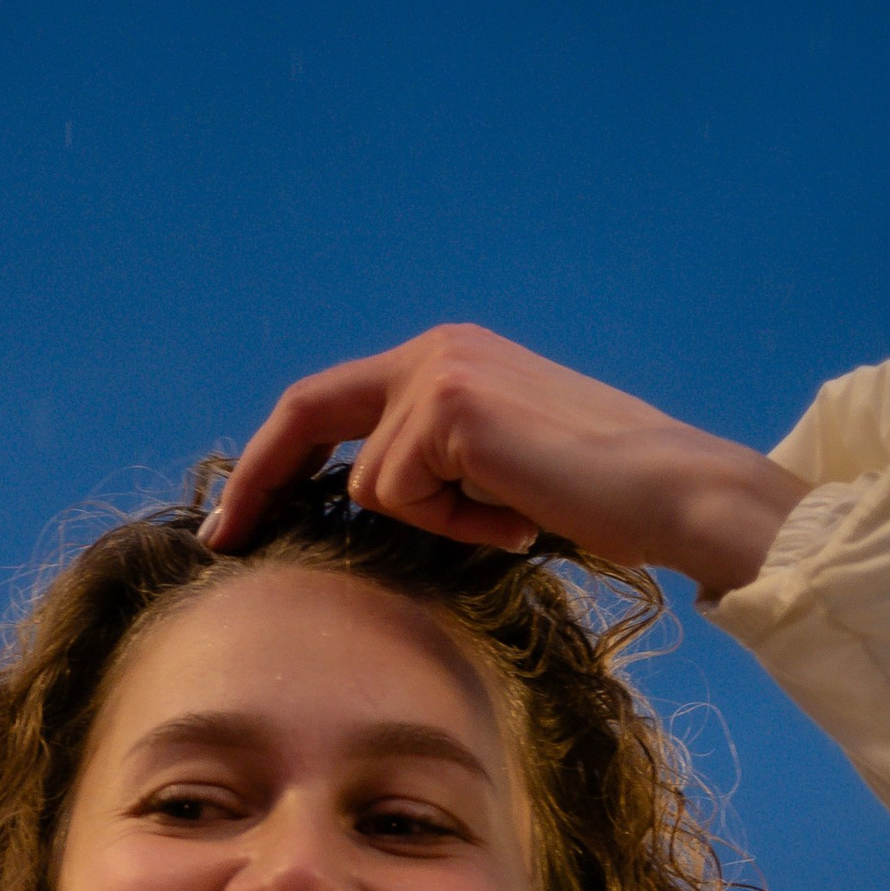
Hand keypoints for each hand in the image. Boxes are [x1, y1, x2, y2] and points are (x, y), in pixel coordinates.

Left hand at [201, 325, 807, 598]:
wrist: (670, 490)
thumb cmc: (597, 497)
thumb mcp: (494, 476)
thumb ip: (429, 472)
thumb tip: (355, 510)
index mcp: (445, 360)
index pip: (330, 404)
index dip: (272, 460)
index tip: (233, 516)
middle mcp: (435, 351)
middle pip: (308, 414)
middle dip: (256, 480)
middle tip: (219, 539)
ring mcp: (440, 373)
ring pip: (374, 485)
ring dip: (435, 525)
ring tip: (513, 513)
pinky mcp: (449, 410)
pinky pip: (406, 499)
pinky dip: (457, 526)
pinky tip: (518, 511)